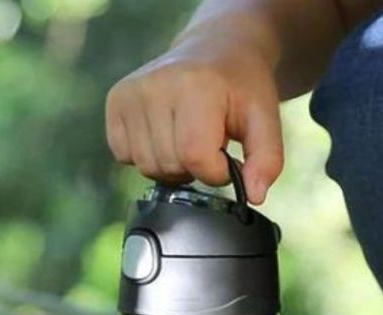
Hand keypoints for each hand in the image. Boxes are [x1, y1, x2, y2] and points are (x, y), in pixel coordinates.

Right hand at [105, 18, 283, 204]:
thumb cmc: (240, 87)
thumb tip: (254, 197)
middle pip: (170, 166)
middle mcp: (155, 86)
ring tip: (188, 136)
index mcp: (195, 87)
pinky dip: (147, 154)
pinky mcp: (115, 101)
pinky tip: (165, 132)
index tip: (227, 156)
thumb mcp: (265, 119)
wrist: (216, 49)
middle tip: (209, 141)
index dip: (216, 171)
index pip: (195, 158)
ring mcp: (131, 93)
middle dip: (196, 168)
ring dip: (172, 164)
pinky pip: (124, 156)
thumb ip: (267, 160)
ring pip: (147, 166)